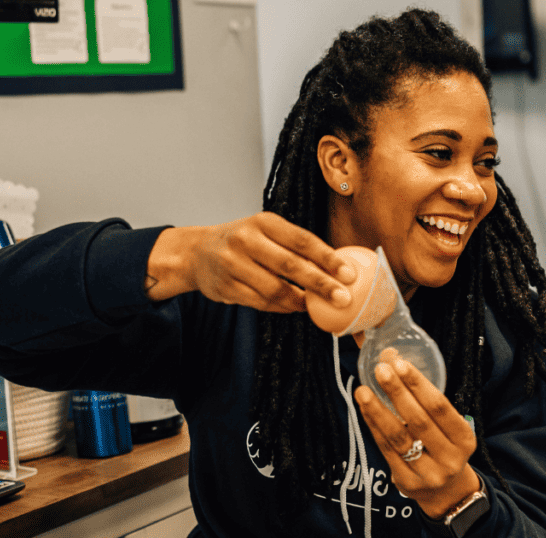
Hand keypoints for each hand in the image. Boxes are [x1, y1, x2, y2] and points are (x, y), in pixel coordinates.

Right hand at [181, 212, 355, 312]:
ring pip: (275, 289)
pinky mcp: (226, 288)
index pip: (302, 240)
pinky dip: (282, 308)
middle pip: (290, 265)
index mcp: (263, 222)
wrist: (197, 253)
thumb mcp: (265, 231)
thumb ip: (295, 246)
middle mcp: (246, 240)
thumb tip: (336, 267)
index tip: (349, 273)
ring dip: (300, 301)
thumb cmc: (242, 241)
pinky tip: (295, 307)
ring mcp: (233, 265)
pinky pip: (261, 303)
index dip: (327, 258)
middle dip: (321, 284)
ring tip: (319, 306)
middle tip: (343, 298)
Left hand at [355, 353, 480, 518]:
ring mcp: (429, 474)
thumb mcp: (445, 423)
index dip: (418, 384)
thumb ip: (422, 394)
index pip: (440, 407)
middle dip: (397, 392)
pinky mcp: (407, 483)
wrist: (445, 491)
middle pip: (419, 421)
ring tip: (362, 390)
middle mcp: (450, 458)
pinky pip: (386, 449)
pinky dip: (373, 426)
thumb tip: (391, 356)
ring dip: (378, 411)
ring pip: (399, 437)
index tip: (400, 364)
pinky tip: (365, 409)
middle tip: (380, 370)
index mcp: (465, 438)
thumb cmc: (442, 444)